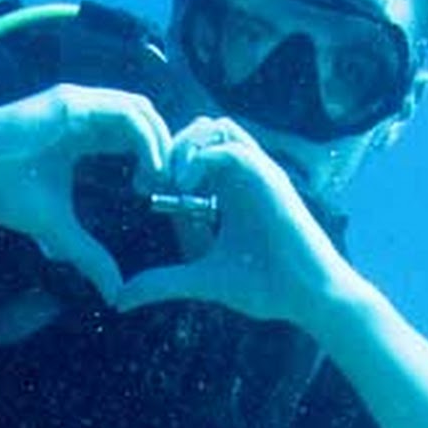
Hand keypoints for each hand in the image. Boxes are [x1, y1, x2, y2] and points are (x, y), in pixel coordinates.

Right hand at [0, 86, 171, 298]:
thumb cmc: (1, 192)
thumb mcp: (57, 228)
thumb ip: (89, 255)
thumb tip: (114, 293)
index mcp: (80, 134)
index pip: (131, 136)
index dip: (151, 159)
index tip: (154, 193)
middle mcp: (83, 113)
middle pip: (142, 118)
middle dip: (164, 149)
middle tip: (169, 186)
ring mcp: (78, 104)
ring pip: (140, 110)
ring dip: (160, 142)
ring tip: (161, 178)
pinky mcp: (71, 102)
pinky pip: (125, 112)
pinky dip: (146, 137)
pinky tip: (149, 168)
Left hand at [115, 118, 344, 326]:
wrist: (307, 297)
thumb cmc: (265, 287)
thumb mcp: (200, 282)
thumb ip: (162, 282)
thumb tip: (120, 299)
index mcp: (229, 191)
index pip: (194, 150)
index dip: (164, 160)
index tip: (142, 188)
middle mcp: (244, 176)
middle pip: (201, 128)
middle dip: (169, 147)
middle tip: (150, 180)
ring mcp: (258, 174)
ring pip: (218, 128)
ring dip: (186, 146)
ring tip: (170, 180)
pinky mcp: (269, 180)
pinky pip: (232, 149)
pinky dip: (204, 159)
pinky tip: (186, 187)